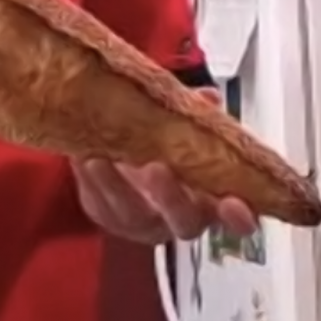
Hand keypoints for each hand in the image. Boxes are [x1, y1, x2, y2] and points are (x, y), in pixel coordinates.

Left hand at [73, 88, 258, 244]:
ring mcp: (143, 222)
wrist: (122, 161)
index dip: (239, 216)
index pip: (236, 219)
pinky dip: (89, 179)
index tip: (234, 203)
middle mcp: (179, 217)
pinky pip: (98, 204)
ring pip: (132, 214)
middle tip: (156, 168)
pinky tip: (82, 155)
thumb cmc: (166, 148)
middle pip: (183, 222)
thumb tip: (206, 98)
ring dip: (115, 186)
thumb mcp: (184, 128)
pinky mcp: (108, 216)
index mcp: (210, 200)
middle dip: (170, 197)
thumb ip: (197, 117)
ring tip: (99, 158)